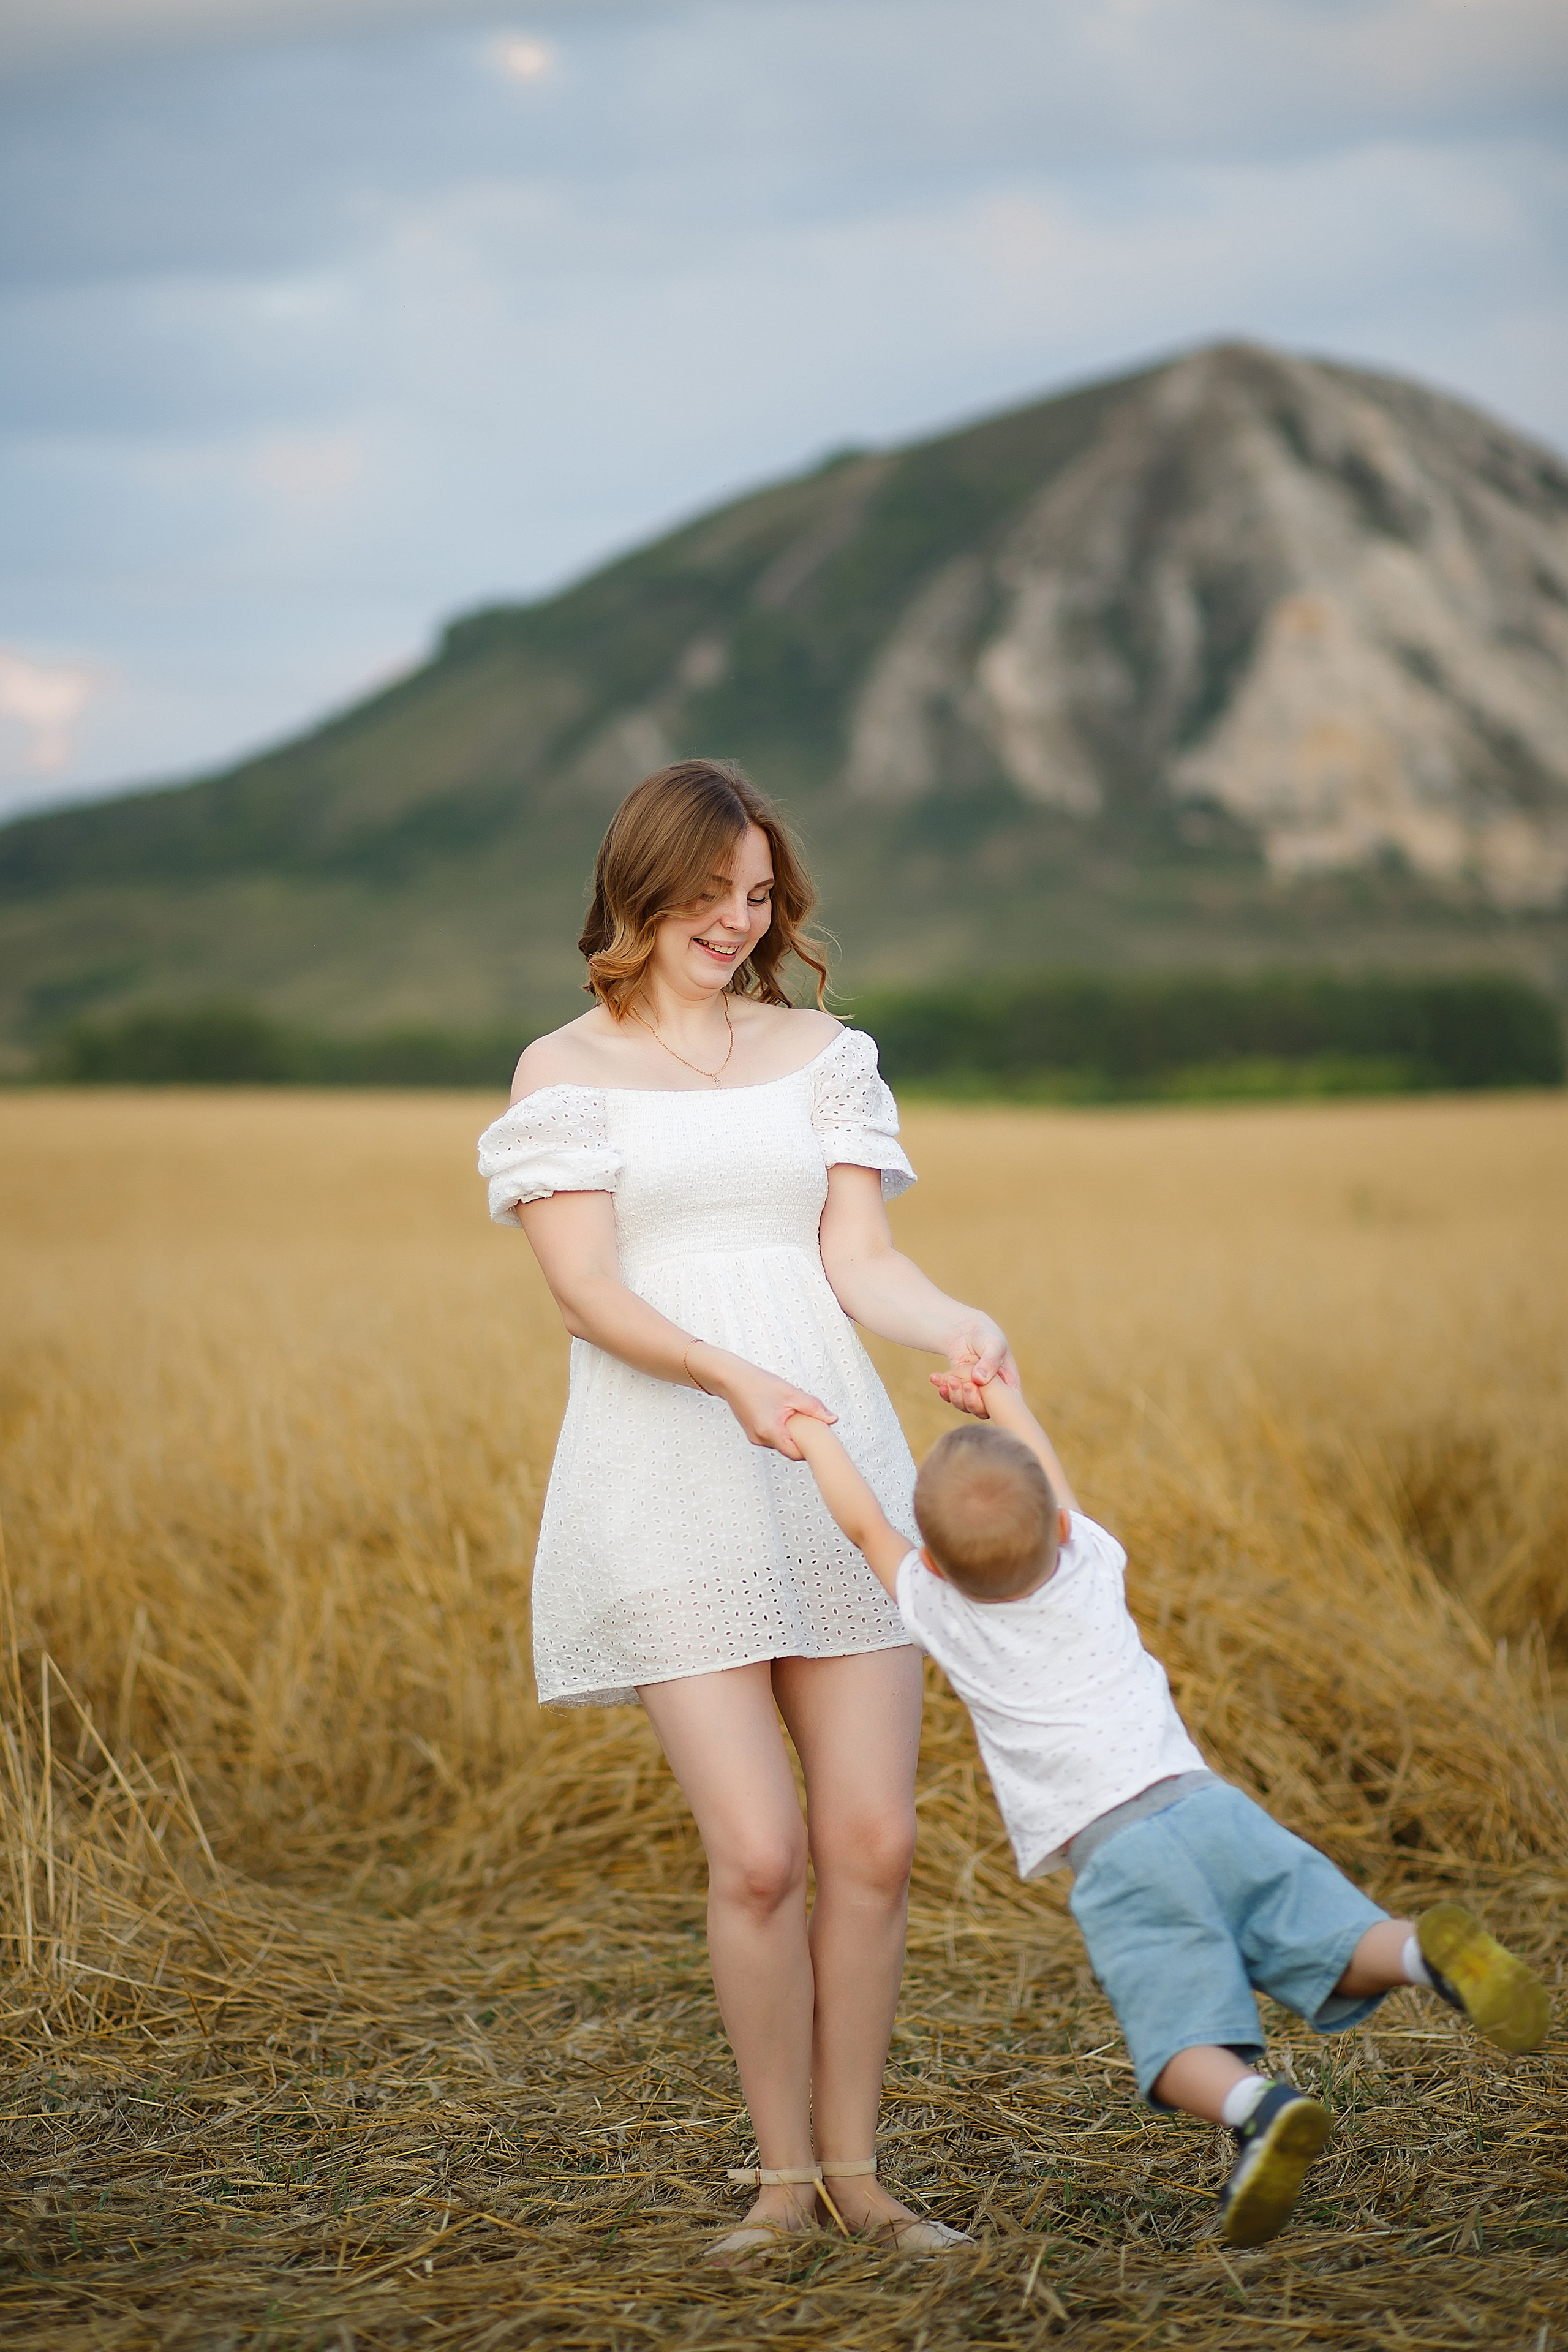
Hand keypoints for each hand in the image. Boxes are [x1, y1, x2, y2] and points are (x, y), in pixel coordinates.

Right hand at [693, 1346, 836, 1458]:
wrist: (731, 1379)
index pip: (796, 1454)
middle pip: (789, 1448)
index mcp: (770, 1432)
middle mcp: (760, 1439)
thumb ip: (813, 1407)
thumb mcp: (791, 1393)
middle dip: (800, 1438)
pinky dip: (780, 1429)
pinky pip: (772, 1436)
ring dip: (790, 1432)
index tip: (818, 1438)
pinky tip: (781, 1414)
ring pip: (781, 1442)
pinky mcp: (753, 1432)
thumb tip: (831, 1419)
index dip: (809, 1449)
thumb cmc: (756, 1384)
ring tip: (792, 1414)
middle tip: (808, 1422)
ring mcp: (755, 1437)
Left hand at [929, 1317, 1016, 1418]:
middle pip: (981, 1410)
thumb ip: (989, 1361)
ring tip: (948, 1379)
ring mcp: (975, 1393)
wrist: (968, 1329)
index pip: (1002, 1406)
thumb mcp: (993, 1345)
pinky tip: (936, 1378)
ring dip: (954, 1395)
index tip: (974, 1385)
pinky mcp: (960, 1390)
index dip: (988, 1403)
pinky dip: (943, 1391)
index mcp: (1008, 1386)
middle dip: (968, 1399)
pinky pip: (951, 1398)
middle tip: (958, 1382)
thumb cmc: (987, 1335)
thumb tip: (979, 1380)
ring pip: (965, 1406)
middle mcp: (993, 1394)